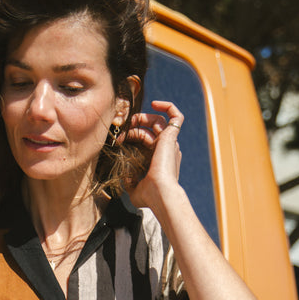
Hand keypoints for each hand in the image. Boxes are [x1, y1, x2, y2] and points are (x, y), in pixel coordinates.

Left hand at [124, 100, 183, 215]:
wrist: (160, 194)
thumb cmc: (150, 196)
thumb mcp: (134, 190)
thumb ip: (130, 183)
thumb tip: (125, 178)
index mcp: (160, 160)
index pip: (148, 140)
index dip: (135, 135)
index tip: (122, 137)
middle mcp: (167, 150)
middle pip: (152, 129)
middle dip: (137, 125)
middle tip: (124, 127)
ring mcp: (170, 143)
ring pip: (159, 121)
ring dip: (144, 118)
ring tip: (132, 119)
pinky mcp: (171, 137)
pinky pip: (176, 116)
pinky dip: (168, 107)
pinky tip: (154, 103)